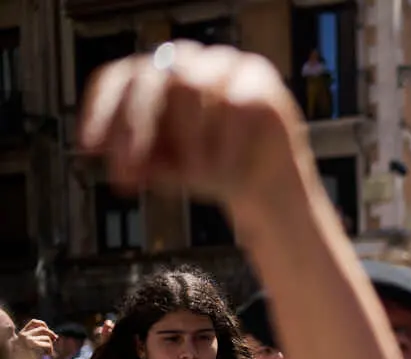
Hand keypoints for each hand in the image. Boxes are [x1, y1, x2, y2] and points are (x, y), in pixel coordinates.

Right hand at [15, 319, 55, 356]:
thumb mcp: (30, 348)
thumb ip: (37, 340)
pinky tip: (46, 355)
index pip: (34, 322)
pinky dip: (50, 350)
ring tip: (46, 354)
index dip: (44, 325)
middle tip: (55, 340)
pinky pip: (48, 344)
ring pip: (47, 338)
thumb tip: (55, 336)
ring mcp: (27, 339)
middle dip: (51, 334)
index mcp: (21, 335)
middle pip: (43, 329)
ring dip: (50, 346)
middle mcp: (23, 335)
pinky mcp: (32, 344)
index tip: (50, 334)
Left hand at [79, 41, 305, 213]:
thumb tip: (103, 153)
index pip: (118, 78)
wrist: (263, 187)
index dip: (102, 111)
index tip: (92, 148)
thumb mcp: (163, 169)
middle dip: (136, 127)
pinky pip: (235, 103)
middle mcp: (187, 63)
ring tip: (195, 175)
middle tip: (134, 171)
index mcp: (154, 77)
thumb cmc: (210, 169)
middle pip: (152, 76)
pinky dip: (225, 141)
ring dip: (188, 138)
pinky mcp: (259, 80)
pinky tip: (223, 167)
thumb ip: (136, 159)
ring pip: (192, 84)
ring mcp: (224, 66)